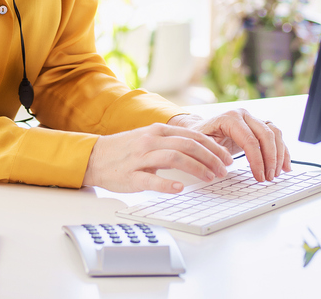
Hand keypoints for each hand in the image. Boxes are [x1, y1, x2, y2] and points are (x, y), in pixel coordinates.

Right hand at [82, 122, 233, 192]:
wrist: (94, 157)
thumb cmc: (125, 150)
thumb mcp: (149, 138)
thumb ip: (172, 141)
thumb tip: (200, 149)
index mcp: (157, 131)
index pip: (192, 135)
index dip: (213, 147)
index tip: (226, 157)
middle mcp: (150, 141)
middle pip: (188, 145)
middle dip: (210, 157)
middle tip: (223, 170)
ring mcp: (140, 158)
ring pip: (174, 158)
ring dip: (196, 168)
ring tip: (209, 178)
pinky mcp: (131, 176)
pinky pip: (151, 180)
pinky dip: (167, 184)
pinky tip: (180, 188)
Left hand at [168, 110, 289, 181]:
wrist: (200, 129)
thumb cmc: (199, 137)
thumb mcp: (200, 144)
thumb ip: (211, 150)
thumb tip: (226, 160)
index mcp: (230, 117)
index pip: (250, 139)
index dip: (257, 160)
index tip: (259, 176)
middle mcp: (244, 115)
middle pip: (267, 135)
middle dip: (270, 159)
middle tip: (269, 177)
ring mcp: (253, 119)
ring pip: (275, 133)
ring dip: (279, 155)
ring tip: (275, 174)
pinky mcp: (259, 126)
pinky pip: (277, 136)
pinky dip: (283, 151)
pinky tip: (285, 166)